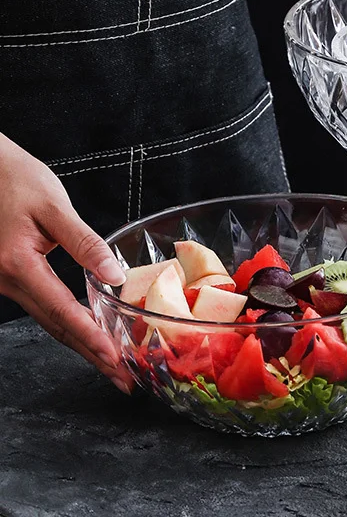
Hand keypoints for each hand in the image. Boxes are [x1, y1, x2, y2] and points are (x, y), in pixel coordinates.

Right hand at [0, 134, 131, 393]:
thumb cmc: (13, 179)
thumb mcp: (53, 205)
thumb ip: (83, 242)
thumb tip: (113, 274)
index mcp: (17, 266)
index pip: (63, 313)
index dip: (93, 340)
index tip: (118, 363)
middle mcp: (6, 281)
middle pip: (56, 327)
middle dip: (91, 355)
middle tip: (123, 379)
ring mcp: (3, 281)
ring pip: (48, 320)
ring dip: (80, 343)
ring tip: (111, 363)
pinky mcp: (7, 275)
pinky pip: (41, 306)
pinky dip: (66, 323)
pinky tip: (87, 331)